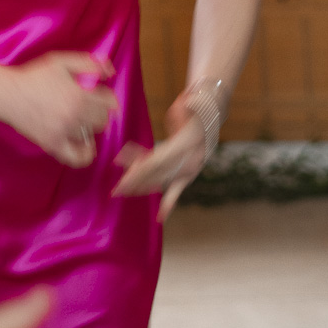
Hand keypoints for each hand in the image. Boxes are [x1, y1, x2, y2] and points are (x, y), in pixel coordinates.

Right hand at [0, 53, 117, 165]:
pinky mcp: (52, 144)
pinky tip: (84, 147)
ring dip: (90, 129)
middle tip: (91, 109)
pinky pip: (76, 158)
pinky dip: (84, 155)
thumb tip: (110, 71)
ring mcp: (63, 132)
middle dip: (99, 113)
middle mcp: (74, 115)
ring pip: (90, 136)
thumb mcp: (61, 62)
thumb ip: (88, 63)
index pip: (109, 102)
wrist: (6, 93)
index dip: (108, 99)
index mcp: (79, 95)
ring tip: (83, 123)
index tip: (102, 98)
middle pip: (102, 120)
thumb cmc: (33, 76)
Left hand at [113, 92, 208, 220]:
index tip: (123, 179)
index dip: (138, 171)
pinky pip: (177, 191)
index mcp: (185, 144)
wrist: (212, 114)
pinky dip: (168, 204)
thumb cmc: (192, 109)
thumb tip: (158, 136)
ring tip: (124, 193)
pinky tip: (160, 218)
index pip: (156, 162)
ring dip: (142, 187)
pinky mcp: (189, 174)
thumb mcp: (182, 109)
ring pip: (161, 180)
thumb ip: (168, 125)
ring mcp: (189, 169)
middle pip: (155, 174)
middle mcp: (187, 160)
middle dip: (134, 182)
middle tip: (116, 190)